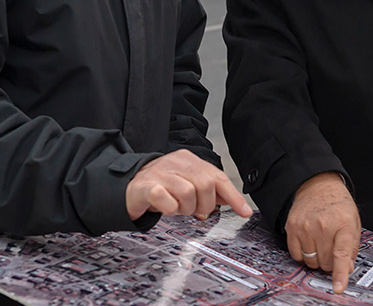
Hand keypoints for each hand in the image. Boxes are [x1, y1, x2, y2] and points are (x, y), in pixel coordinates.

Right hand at [125, 150, 252, 220]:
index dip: (233, 196)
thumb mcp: (187, 183)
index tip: (244, 211)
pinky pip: (168, 202)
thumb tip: (232, 201)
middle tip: (194, 210)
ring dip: (186, 208)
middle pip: (206, 185)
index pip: (218, 176)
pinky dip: (170, 210)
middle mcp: (176, 162)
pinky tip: (166, 208)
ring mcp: (161, 173)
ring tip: (177, 208)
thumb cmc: (161, 185)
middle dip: (205, 205)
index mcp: (189, 160)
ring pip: (188, 193)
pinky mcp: (147, 186)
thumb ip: (208, 190)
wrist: (128, 186)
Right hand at [284, 172, 360, 293]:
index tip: (338, 287)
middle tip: (331, 248)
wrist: (317, 185)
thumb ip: (351, 247)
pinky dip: (303, 254)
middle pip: (325, 262)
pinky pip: (296, 255)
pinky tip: (308, 241)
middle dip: (330, 261)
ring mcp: (305, 226)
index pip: (341, 254)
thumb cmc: (337, 204)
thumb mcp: (353, 222)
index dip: (340, 273)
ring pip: (311, 261)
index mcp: (343, 224)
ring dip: (316, 258)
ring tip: (320, 242)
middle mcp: (323, 225)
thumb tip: (347, 269)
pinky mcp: (292, 227)